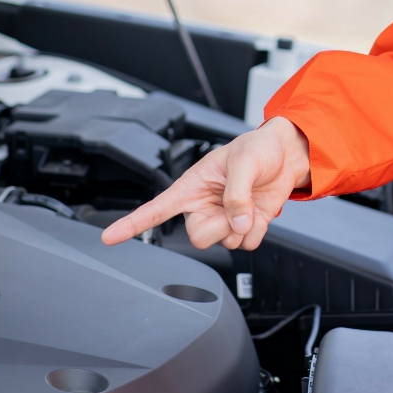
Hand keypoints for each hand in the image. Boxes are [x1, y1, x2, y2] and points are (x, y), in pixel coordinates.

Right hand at [101, 117, 310, 250]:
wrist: (285, 155)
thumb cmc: (258, 148)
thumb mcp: (243, 162)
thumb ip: (236, 194)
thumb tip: (237, 223)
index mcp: (193, 186)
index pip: (156, 209)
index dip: (131, 224)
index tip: (108, 237)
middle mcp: (204, 207)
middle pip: (198, 237)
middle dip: (220, 227)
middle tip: (236, 207)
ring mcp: (225, 219)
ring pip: (225, 243)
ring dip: (242, 228)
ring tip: (249, 202)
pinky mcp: (245, 226)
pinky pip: (247, 244)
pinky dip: (258, 231)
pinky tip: (260, 212)